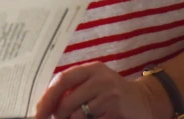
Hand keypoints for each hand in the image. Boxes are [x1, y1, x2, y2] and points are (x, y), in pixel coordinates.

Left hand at [35, 62, 157, 118]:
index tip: (37, 112)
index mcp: (91, 69)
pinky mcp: (116, 111)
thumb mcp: (95, 83)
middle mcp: (100, 79)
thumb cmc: (112, 93)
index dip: (47, 97)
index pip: (62, 79)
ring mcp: (110, 95)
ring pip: (78, 115)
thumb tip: (48, 104)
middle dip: (58, 116)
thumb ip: (75, 88)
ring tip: (80, 118)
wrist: (145, 102)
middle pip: (68, 101)